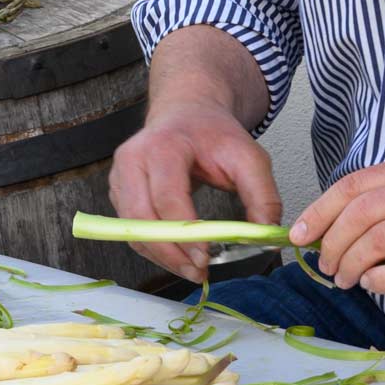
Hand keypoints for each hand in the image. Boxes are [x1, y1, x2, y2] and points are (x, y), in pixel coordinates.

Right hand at [109, 101, 282, 279]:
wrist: (187, 113)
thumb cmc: (213, 134)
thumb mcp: (248, 157)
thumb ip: (263, 195)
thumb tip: (266, 236)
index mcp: (163, 146)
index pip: (167, 198)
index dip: (185, 232)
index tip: (206, 256)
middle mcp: (133, 160)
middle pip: (142, 219)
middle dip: (171, 253)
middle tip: (199, 272)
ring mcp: (120, 177)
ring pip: (132, 230)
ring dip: (161, 256)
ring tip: (192, 269)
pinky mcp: (118, 192)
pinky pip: (131, 230)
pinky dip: (153, 248)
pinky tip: (178, 256)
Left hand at [291, 152, 384, 301]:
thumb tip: (329, 229)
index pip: (353, 186)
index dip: (319, 212)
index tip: (299, 236)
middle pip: (360, 213)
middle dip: (332, 244)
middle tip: (326, 266)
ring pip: (377, 241)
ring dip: (351, 265)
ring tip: (346, 280)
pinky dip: (379, 281)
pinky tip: (375, 285)